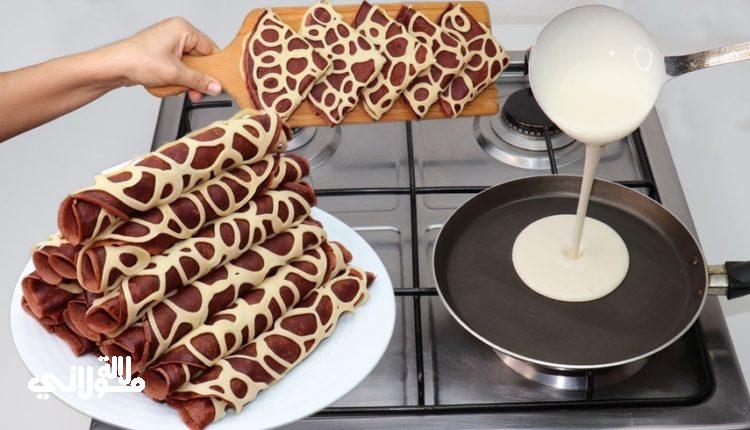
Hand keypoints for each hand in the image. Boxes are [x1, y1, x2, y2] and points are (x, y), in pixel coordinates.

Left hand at [106, 17, 221, 102]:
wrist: (114, 66)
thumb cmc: (137, 60)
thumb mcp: (174, 74)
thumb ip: (199, 81)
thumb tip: (216, 86)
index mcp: (182, 29)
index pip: (209, 49)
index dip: (213, 68)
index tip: (216, 84)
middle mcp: (176, 32)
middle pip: (199, 59)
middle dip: (196, 78)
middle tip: (197, 93)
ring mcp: (168, 42)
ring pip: (188, 65)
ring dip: (185, 80)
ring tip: (177, 88)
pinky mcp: (162, 52)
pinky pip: (178, 67)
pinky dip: (176, 78)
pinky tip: (169, 85)